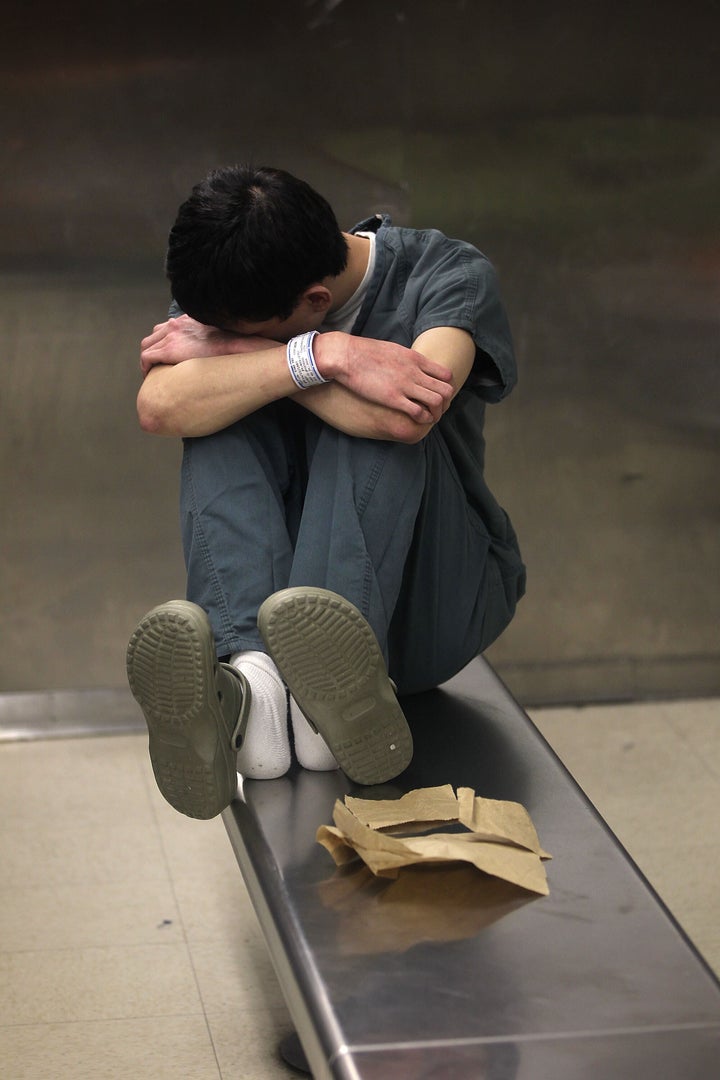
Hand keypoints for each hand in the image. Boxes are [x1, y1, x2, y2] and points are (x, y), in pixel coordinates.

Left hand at [139, 315, 276, 374]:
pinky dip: (146, 366)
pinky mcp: (170, 348)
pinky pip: (148, 357)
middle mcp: (175, 324)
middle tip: (154, 365)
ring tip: (152, 371)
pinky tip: (150, 376)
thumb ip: (207, 337)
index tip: (163, 356)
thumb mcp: (217, 334)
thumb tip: (210, 348)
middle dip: (152, 350)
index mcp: (186, 320)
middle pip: (153, 336)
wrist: (235, 343)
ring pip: (147, 346)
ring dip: (147, 358)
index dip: (160, 343)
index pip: (165, 328)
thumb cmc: (231, 343)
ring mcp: (171, 336)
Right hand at [314, 333, 454, 423]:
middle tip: (438, 409)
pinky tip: (419, 419)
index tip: (439, 394)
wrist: (347, 355)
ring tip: (430, 417)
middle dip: (446, 403)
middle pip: (446, 390)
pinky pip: (419, 412)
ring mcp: (405, 385)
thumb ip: (407, 360)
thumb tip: (412, 365)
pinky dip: (423, 418)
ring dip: (437, 413)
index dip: (446, 387)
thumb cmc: (365, 352)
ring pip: (437, 402)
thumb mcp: (394, 350)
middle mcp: (414, 372)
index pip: (446, 374)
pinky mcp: (393, 398)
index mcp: (415, 359)